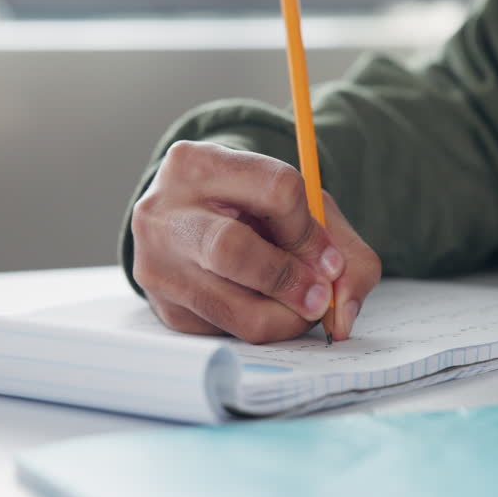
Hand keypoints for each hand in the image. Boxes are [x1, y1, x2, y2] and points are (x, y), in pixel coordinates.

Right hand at [130, 141, 381, 342]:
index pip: (276, 190)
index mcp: (198, 164)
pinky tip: (265, 306)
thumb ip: (342, 249)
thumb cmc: (251, 211)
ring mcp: (156, 263)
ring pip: (232, 307)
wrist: (192, 225)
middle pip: (232, 250)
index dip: (310, 231)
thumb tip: (341, 314)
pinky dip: (262, 326)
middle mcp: (163, 212)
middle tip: (319, 298)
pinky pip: (226, 332)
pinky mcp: (163, 308)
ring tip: (302, 308)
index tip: (327, 257)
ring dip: (284, 316)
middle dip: (289, 280)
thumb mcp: (298, 207)